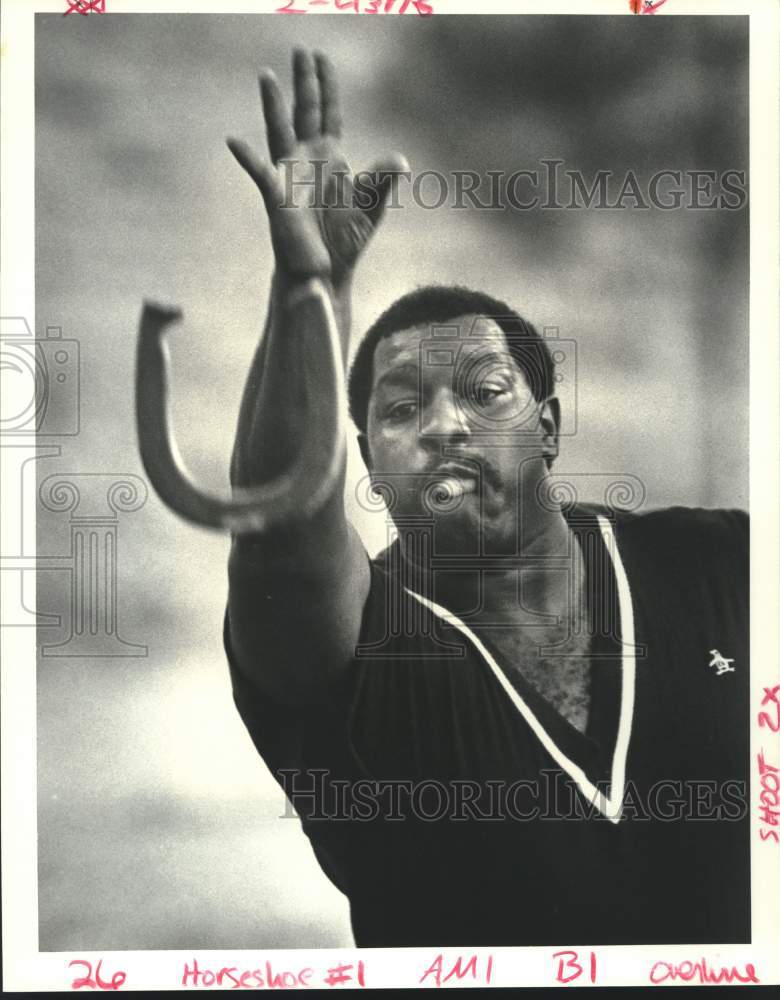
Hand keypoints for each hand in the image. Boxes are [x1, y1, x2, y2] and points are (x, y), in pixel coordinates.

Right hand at [227, 49, 407, 286]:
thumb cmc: (345, 239)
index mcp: (330, 157)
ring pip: (280, 132)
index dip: (326, 86)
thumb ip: (383, 180)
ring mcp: (290, 175)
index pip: (328, 113)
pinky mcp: (277, 198)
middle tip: (300, 49)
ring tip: (266, 75)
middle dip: (304, 82)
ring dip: (273, 105)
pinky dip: (248, 159)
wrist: (325, 271)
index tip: (321, 57)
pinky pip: (261, 174)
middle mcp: (307, 159)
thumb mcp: (371, 206)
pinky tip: (234, 142)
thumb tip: (400, 160)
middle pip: (304, 112)